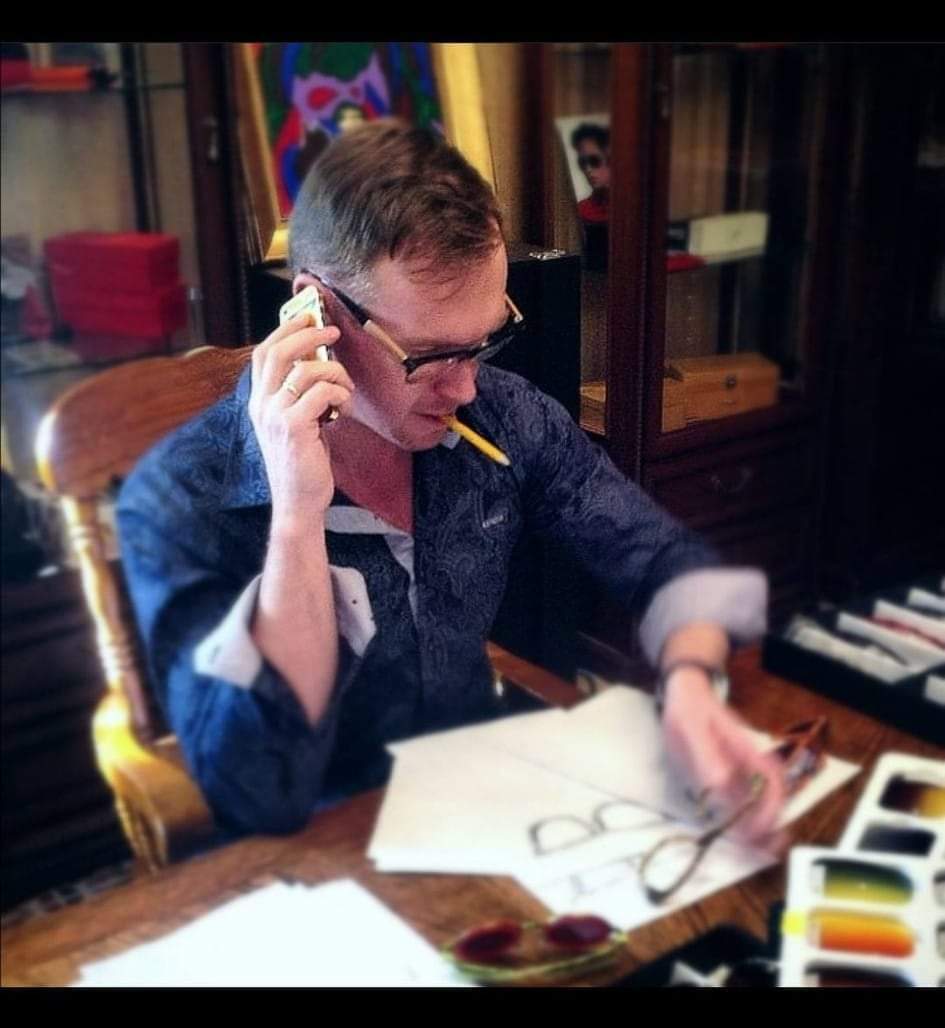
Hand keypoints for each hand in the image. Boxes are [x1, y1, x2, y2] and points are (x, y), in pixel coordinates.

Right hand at [248, 313, 352, 518]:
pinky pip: (321, 393)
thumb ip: (299, 393)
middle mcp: (262, 406)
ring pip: (306, 371)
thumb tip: (319, 359)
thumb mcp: (296, 422)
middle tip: (332, 331)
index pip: (263, 353)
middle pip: (279, 352)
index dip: (284, 329)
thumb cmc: (303, 461)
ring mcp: (275, 417)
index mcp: (259, 402)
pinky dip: (338, 394)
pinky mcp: (294, 429)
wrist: (299, 501)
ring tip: (345, 388)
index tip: (307, 315)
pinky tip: (343, 408)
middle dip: (307, 333)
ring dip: (335, 372)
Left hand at [660, 666, 787, 846]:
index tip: (763, 826)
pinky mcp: (728, 772)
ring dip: (761, 823)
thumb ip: (706, 757)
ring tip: (759, 849)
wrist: (685, 693)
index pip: (770, 777)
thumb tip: (719, 787)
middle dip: (772, 821)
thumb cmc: (689, 710)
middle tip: (766, 848)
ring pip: (759, 798)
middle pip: (771, 792)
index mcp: (744, 747)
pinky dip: (745, 817)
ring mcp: (740, 766)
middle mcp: (748, 759)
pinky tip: (741, 833)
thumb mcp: (692, 729)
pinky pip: (743, 797)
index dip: (771, 804)